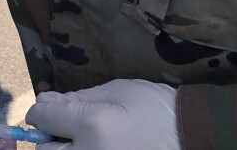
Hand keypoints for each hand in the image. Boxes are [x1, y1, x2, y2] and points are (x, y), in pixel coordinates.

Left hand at [26, 79, 179, 149]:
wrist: (195, 137)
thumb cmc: (157, 109)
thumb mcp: (116, 91)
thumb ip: (76, 98)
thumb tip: (46, 102)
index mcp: (93, 125)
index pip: (42, 118)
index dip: (41, 110)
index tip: (48, 110)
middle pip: (44, 149)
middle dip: (50, 137)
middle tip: (67, 130)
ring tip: (88, 141)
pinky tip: (100, 147)